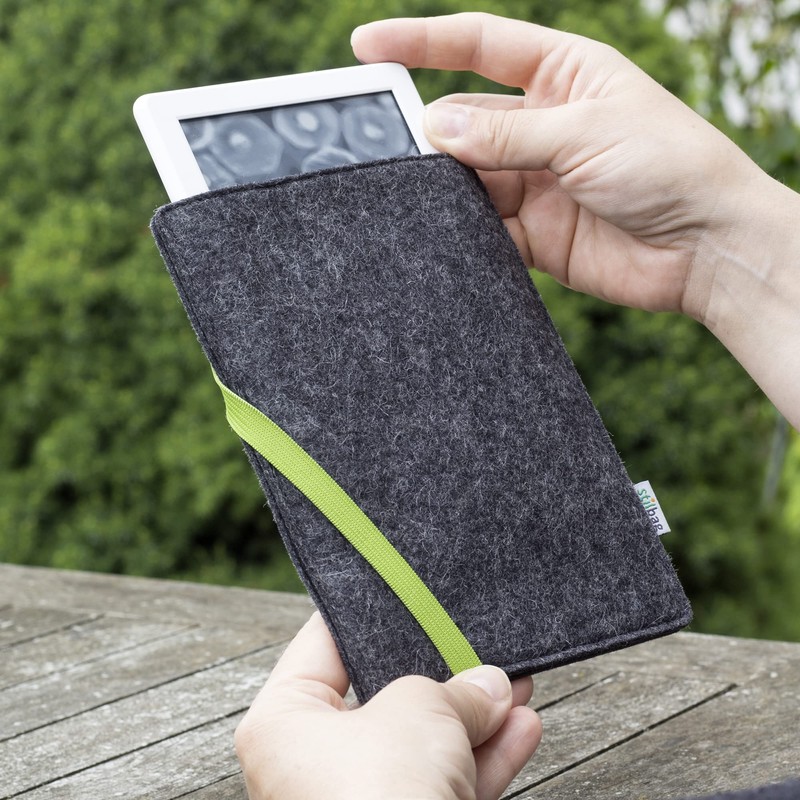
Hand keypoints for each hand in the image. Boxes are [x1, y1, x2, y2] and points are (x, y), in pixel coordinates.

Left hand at [235, 612, 541, 799]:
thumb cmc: (379, 795)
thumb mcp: (418, 711)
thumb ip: (453, 689)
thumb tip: (490, 685)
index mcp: (285, 721)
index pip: (324, 645)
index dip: (368, 612)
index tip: (404, 588)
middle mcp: (314, 764)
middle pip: (384, 695)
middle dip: (439, 672)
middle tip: (476, 641)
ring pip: (423, 744)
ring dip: (476, 716)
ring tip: (517, 683)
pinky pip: (446, 784)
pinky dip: (485, 758)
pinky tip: (525, 727)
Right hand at [351, 13, 799, 428]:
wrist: (706, 248)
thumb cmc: (670, 165)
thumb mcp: (586, 132)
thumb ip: (508, 134)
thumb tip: (436, 128)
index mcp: (562, 75)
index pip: (480, 46)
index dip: (422, 42)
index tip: (367, 46)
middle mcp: (543, 125)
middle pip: (465, 119)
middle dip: (427, 132)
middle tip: (384, 144)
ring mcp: (536, 180)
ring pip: (468, 177)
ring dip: (442, 187)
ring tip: (413, 193)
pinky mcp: (535, 233)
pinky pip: (484, 228)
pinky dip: (463, 231)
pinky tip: (444, 233)